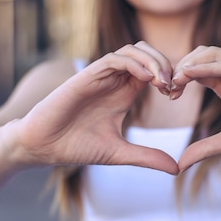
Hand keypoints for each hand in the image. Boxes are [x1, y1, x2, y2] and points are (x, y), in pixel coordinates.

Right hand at [11, 42, 178, 174]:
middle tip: (173, 87)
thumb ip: (147, 157)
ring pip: (133, 50)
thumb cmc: (76, 147)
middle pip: (147, 53)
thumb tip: (177, 169)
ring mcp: (101, 76)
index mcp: (124, 92)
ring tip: (163, 83)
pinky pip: (115, 59)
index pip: (153, 69)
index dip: (169, 76)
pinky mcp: (86, 76)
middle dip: (165, 63)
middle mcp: (114, 80)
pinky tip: (147, 79)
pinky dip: (134, 64)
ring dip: (153, 61)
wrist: (42, 146)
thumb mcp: (119, 153)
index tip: (176, 96)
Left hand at [171, 46, 220, 171]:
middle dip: (180, 68)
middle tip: (167, 86)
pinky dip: (212, 65)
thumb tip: (178, 165)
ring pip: (213, 53)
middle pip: (199, 56)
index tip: (166, 95)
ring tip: (176, 79)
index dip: (178, 78)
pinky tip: (194, 74)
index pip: (195, 70)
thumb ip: (204, 149)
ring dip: (192, 63)